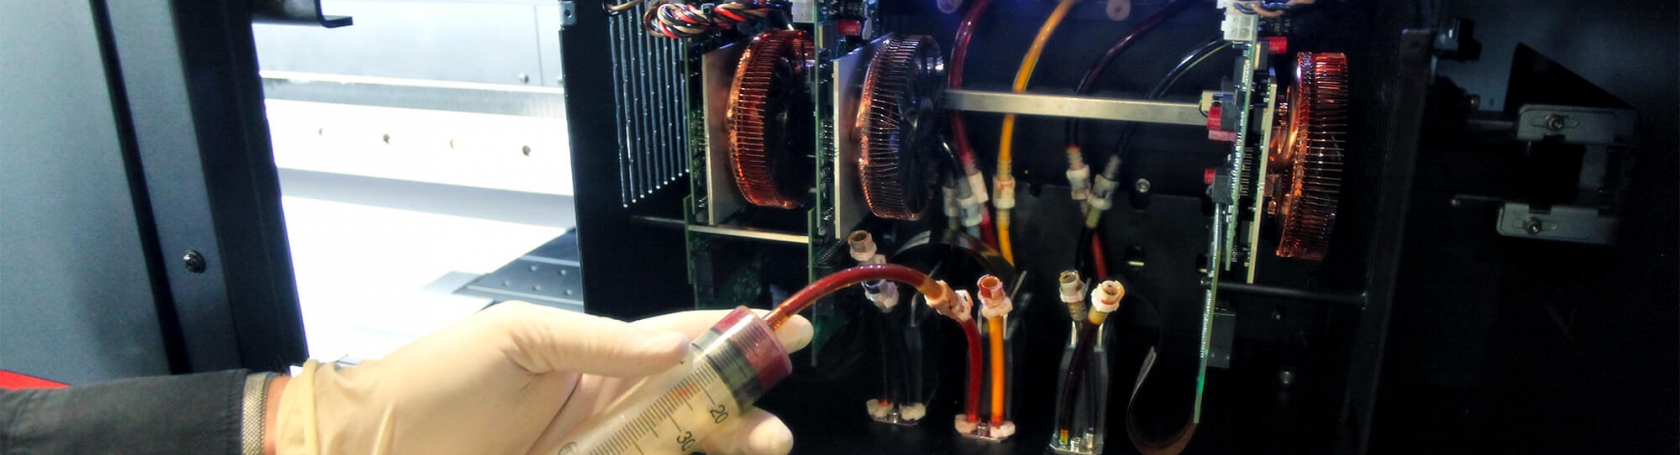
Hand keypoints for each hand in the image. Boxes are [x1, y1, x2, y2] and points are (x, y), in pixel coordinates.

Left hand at [271, 302, 812, 454]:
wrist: (364, 447)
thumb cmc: (431, 384)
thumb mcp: (518, 339)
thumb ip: (601, 342)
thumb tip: (676, 346)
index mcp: (591, 360)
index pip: (677, 343)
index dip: (733, 336)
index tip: (789, 331)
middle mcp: (601, 411)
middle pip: (691, 409)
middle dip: (741, 412)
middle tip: (772, 428)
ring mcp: (593, 454)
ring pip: (675, 452)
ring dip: (722, 448)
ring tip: (759, 445)